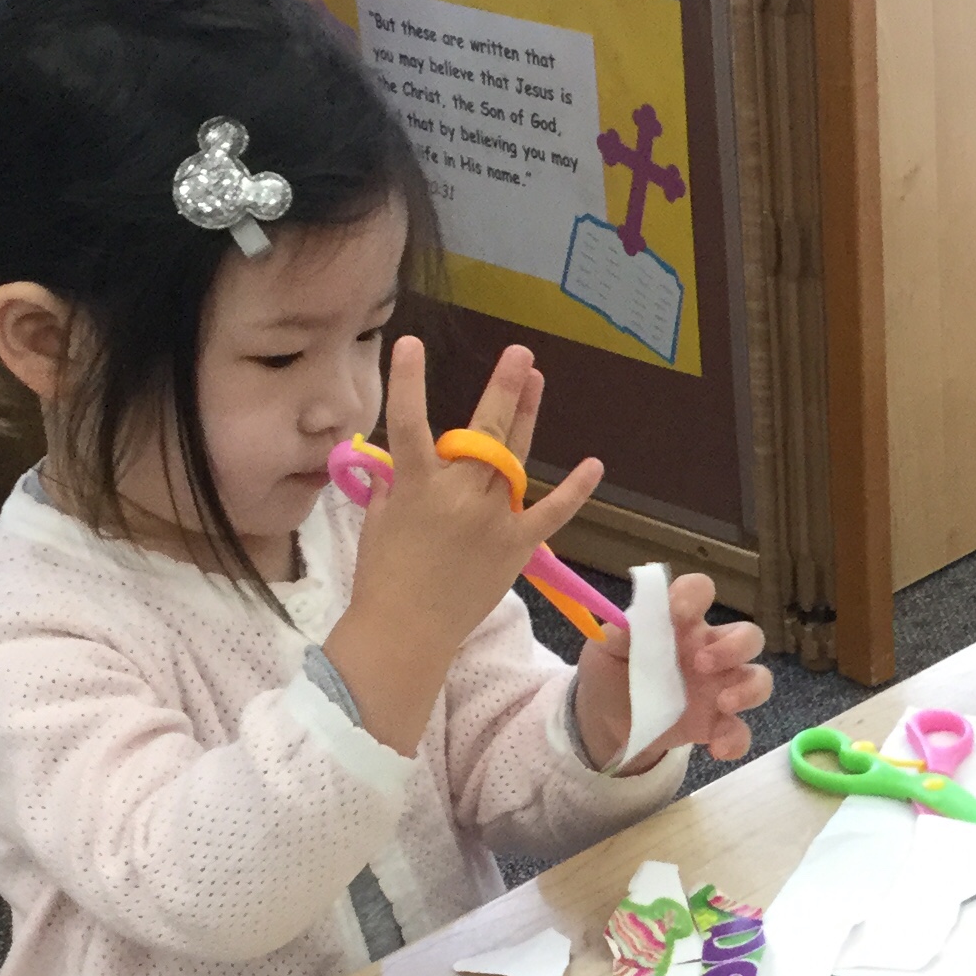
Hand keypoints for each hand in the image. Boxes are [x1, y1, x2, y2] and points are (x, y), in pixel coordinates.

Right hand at [326, 339, 603, 753]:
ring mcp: (493, 518)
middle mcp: (459, 495)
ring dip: (528, 416)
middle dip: (503, 388)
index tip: (412, 343)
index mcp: (417, 485)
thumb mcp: (380, 519)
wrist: (407, 632)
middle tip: (520, 354)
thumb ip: (397, 483)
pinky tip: (595, 464)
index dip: (410, 382)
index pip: (409, 423)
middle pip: (486, 431)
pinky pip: (551, 513)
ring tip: (536, 379)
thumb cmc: (383, 576)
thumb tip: (404, 459)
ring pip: (514, 458)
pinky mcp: (516, 545)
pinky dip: (576, 490)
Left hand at [574, 572, 773, 770]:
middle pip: (748, 636)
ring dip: (749, 690)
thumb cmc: (611, 673)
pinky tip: (716, 748)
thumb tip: (632, 622)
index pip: (700, 592)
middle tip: (702, 664)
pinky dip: (735, 740)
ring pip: (759, 679)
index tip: (679, 612)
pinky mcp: (716, 724)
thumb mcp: (604, 650)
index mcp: (681, 624)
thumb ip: (618, 633)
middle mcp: (709, 651)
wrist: (606, 722)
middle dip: (734, 647)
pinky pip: (740, 731)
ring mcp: (718, 688)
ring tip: (723, 704)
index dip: (695, 595)